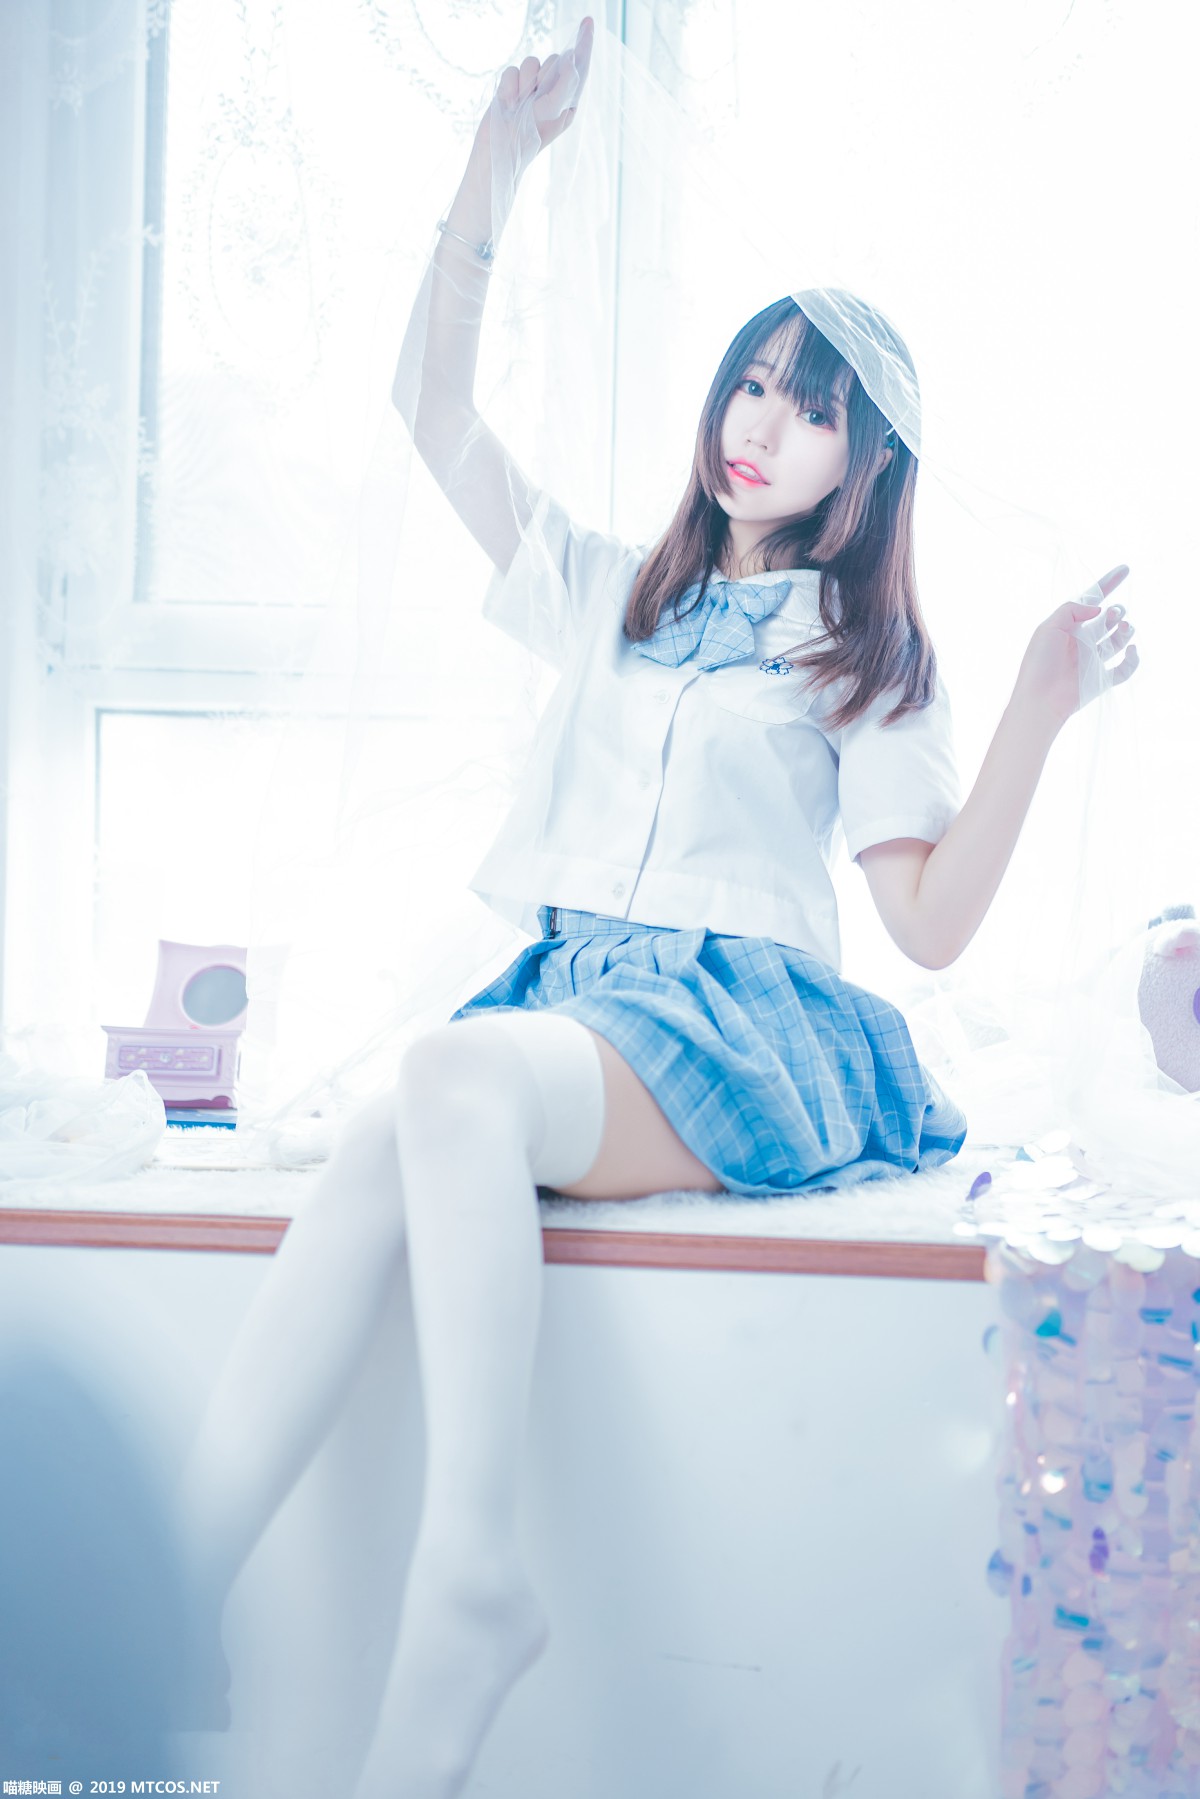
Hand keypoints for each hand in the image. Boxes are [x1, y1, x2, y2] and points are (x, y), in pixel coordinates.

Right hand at [478, 17, 593, 181]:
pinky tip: (508, 104)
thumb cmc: (529, 138)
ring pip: (531, 63)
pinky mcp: (512, 88)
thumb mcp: (551, 112)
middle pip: (553, 61)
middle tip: (536, 98)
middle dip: (544, 74)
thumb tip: (571, 59)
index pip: (579, 67)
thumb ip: (563, 84)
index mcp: (567, 101)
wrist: (498, 152)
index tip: (588, 22)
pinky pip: (512, 70)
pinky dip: (509, 86)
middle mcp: (551, 93)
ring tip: (519, 105)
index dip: (583, 43)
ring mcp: (531, 90)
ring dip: (524, 82)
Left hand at [1012, 564, 1138, 727]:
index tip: (1125, 569)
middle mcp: (1083, 642)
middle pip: (1109, 620)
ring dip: (1126, 630)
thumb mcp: (1049, 628)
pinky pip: (1126, 668)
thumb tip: (1098, 608)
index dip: (1108, 585)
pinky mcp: (1102, 680)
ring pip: (1119, 640)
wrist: (1040, 699)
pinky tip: (1130, 650)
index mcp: (1069, 628)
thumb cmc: (1039, 663)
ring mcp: (1093, 661)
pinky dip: (1133, 658)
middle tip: (1114, 615)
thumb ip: (1072, 611)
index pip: (1092, 602)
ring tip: (1124, 628)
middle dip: (1117, 612)